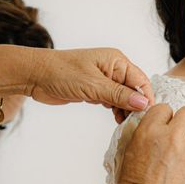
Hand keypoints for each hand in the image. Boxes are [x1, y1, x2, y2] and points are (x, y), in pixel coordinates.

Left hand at [27, 47, 154, 112]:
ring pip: (123, 97)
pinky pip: (112, 101)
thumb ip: (119, 95)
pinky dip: (115, 110)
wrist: (36, 76)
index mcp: (116, 60)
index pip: (140, 80)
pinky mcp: (95, 90)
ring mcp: (104, 79)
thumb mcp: (93, 85)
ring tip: (125, 123)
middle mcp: (113, 68)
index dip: (146, 97)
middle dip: (136, 106)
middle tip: (136, 123)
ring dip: (125, 110)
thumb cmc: (62, 73)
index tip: (148, 115)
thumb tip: (143, 103)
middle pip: (134, 89)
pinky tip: (116, 119)